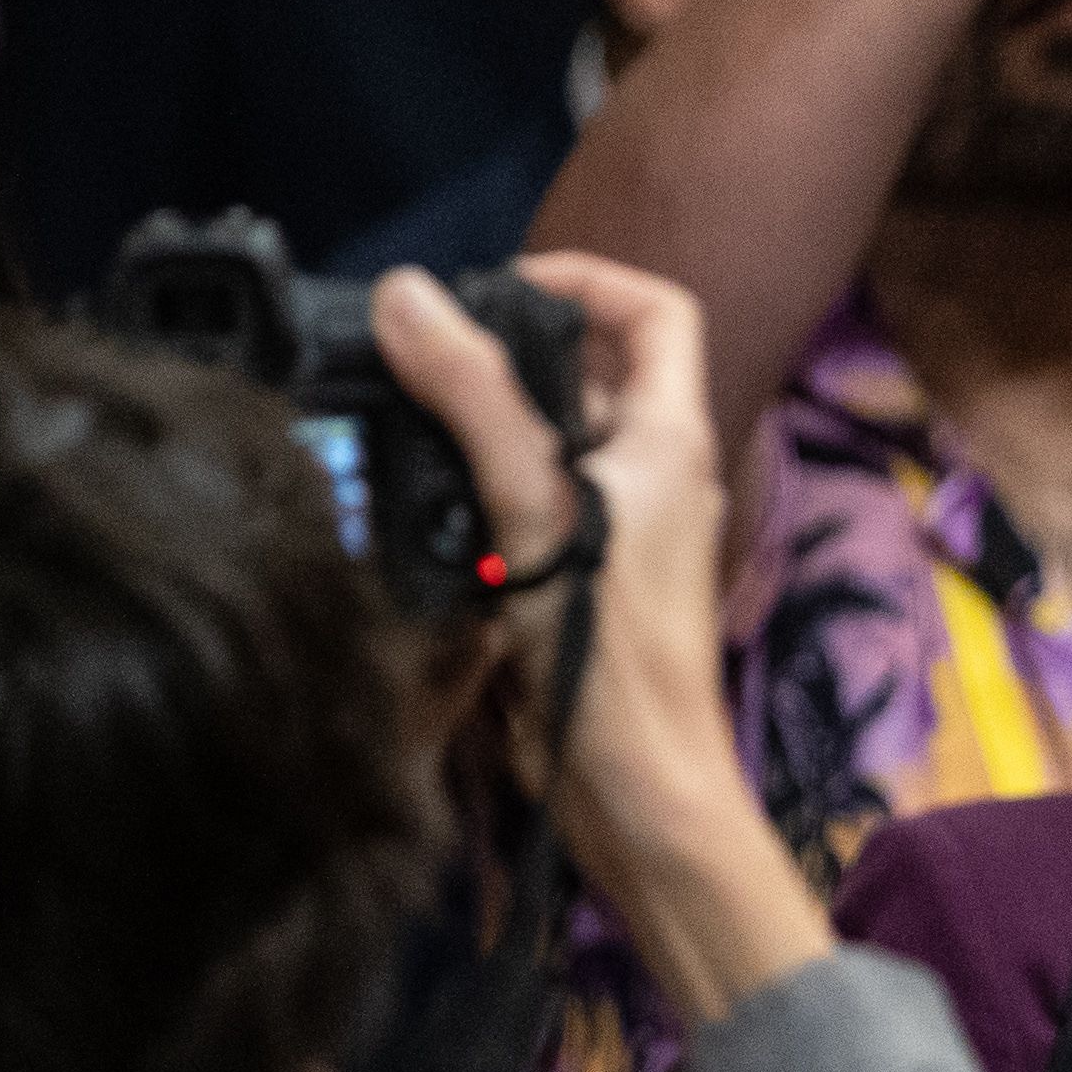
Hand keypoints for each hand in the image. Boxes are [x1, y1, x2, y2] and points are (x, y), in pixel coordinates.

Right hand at [371, 253, 827, 1019]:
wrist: (635, 791)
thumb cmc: (614, 658)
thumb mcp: (537, 508)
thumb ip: (476, 400)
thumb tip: (411, 296)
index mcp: (669, 437)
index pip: (653, 310)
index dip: (585, 280)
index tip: (498, 292)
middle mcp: (652, 474)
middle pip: (580, 375)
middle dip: (499, 360)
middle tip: (416, 367)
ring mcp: (617, 531)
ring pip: (540, 445)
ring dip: (475, 434)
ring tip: (402, 434)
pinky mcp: (577, 581)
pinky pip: (522, 512)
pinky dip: (472, 500)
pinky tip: (418, 513)